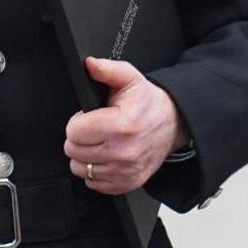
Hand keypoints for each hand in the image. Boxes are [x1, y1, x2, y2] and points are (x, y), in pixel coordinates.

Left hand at [64, 57, 189, 194]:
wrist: (173, 124)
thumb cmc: (149, 103)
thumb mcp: (130, 79)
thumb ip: (107, 70)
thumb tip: (90, 65)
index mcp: (121, 125)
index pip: (75, 131)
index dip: (77, 121)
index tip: (88, 118)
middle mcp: (123, 152)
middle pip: (73, 151)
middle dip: (79, 138)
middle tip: (94, 130)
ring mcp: (125, 171)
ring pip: (80, 168)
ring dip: (84, 156)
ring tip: (99, 143)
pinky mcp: (126, 183)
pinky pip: (93, 183)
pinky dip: (95, 171)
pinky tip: (106, 157)